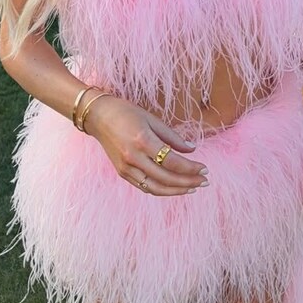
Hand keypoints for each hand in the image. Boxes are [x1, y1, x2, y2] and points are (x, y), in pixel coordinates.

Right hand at [85, 96, 208, 196]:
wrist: (97, 116)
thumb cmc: (125, 112)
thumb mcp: (151, 119)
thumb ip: (172, 137)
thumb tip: (192, 149)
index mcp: (143, 141)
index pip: (173, 162)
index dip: (191, 168)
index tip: (205, 168)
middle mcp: (134, 158)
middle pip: (166, 178)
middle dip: (188, 182)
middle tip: (204, 181)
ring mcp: (126, 168)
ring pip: (155, 188)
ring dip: (176, 191)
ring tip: (192, 188)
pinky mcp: (122, 173)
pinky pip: (145, 187)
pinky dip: (161, 189)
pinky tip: (174, 187)